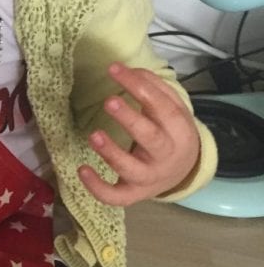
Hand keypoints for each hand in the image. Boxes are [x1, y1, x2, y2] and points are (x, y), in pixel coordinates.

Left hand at [77, 63, 200, 206]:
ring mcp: (149, 178)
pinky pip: (116, 197)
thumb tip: (130, 71)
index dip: (139, 87)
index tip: (114, 69)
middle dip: (130, 119)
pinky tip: (82, 170)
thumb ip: (154, 88)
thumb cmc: (171, 133)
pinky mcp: (133, 194)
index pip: (162, 106)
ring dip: (112, 153)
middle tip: (109, 100)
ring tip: (94, 134)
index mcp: (179, 131)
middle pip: (151, 138)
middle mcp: (166, 156)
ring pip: (131, 169)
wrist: (184, 173)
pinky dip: (98, 188)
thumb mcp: (173, 109)